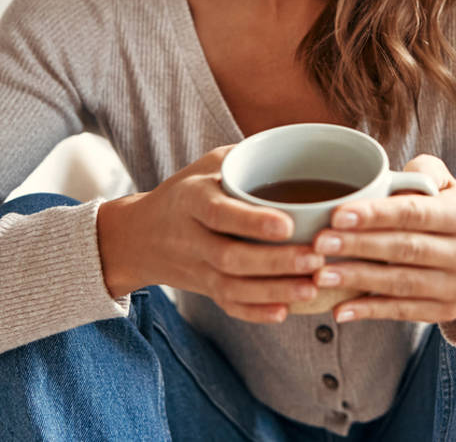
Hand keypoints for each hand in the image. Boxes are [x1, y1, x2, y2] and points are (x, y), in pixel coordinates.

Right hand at [97, 146, 325, 322]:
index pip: (221, 213)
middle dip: (274, 263)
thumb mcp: (209, 163)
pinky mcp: (202, 289)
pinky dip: (254, 313)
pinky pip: (227, 306)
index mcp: (192, 199)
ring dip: (273, 292)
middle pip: (230, 258)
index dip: (253, 223)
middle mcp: (191, 237)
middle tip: (316, 258)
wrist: (139, 235)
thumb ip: (246, 156)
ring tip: (311, 288)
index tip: (289, 226)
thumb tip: (298, 141)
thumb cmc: (188, 189)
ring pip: (231, 288)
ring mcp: (195, 268)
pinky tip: (285, 312)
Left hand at [310, 155, 455, 323]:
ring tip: (322, 274)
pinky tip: (339, 308)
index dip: (376, 214)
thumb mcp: (441, 182)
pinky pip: (402, 312)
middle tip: (320, 242)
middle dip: (359, 246)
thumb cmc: (442, 209)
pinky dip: (368, 311)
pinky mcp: (446, 312)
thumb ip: (422, 170)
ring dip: (358, 279)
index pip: (416, 213)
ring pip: (402, 283)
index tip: (338, 215)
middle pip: (406, 249)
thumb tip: (392, 178)